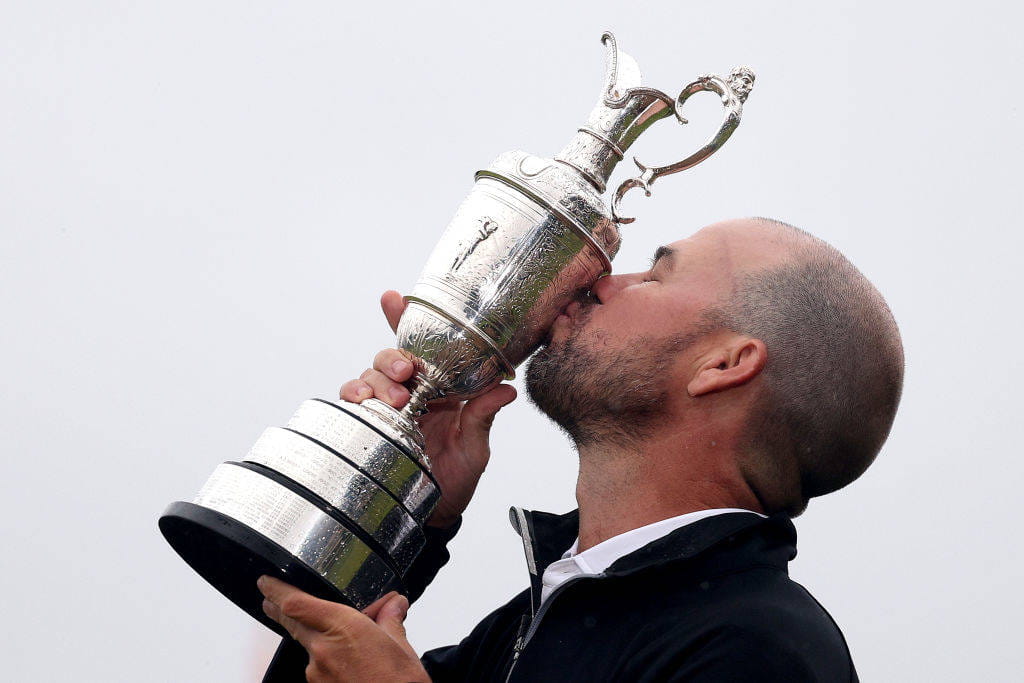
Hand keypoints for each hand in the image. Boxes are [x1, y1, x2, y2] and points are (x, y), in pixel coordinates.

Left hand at [258, 575, 429, 682]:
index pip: (297, 604)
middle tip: (270, 601)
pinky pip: (319, 666)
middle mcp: (323, 651)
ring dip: (319, 639)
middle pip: (293, 624)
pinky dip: (329, 658)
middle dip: (278, 610)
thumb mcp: (400, 646)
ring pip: (310, 646)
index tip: (267, 582)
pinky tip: (348, 660)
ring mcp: (318, 673)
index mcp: (342, 628)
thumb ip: (390, 621)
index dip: (277, 591)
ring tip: (348, 641)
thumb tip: (393, 606)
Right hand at [339, 290, 516, 528]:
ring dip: (377, 380)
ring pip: (370, 376)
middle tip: (406, 373)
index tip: (394, 298)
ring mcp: (388, 409)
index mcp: (441, 388)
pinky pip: (353, 404)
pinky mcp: (370, 427)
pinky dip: (353, 397)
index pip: (424, 347)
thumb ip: (483, 416)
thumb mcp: (475, 447)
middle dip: (394, 358)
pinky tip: (361, 403)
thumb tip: (506, 388)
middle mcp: (412, 392)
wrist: (432, 515)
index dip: (406, 319)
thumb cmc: (456, 479)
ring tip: (393, 398)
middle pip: (392, 357)